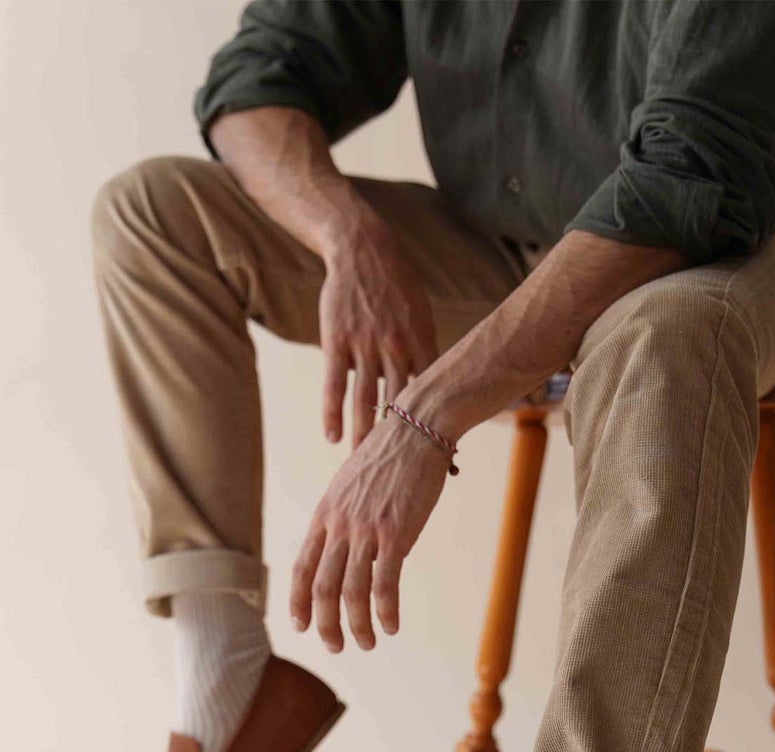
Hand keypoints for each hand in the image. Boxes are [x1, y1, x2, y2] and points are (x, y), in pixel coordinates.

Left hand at [290, 414, 450, 651]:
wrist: (416, 428)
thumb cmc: (390, 455)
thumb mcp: (353, 484)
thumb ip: (346, 516)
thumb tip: (351, 546)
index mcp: (326, 514)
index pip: (301, 566)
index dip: (298, 600)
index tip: (300, 625)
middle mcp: (340, 525)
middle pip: (322, 587)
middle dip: (325, 624)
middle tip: (335, 646)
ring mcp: (366, 530)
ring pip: (350, 592)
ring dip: (357, 626)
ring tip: (366, 643)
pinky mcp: (396, 534)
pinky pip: (385, 584)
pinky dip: (386, 611)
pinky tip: (391, 626)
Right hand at [319, 219, 437, 449]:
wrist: (364, 250)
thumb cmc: (398, 288)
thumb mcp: (423, 318)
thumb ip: (427, 354)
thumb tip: (436, 390)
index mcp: (423, 345)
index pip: (433, 396)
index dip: (438, 429)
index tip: (443, 462)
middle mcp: (396, 349)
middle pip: (400, 407)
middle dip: (402, 443)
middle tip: (402, 477)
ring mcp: (365, 346)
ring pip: (366, 401)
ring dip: (364, 437)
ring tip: (361, 466)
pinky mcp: (337, 341)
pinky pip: (334, 383)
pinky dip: (332, 413)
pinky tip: (331, 438)